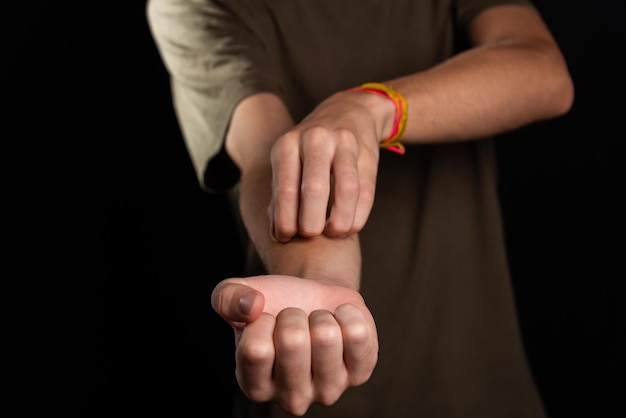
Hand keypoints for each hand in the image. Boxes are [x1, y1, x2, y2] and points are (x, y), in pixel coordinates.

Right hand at [211, 275, 378, 415]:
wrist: (313, 296)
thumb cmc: (272, 302)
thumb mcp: (236, 293)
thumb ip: (228, 298)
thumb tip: (252, 306)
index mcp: (254, 387)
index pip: (256, 350)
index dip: (262, 320)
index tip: (267, 319)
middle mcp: (291, 399)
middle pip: (293, 341)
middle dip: (294, 315)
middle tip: (295, 320)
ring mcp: (328, 390)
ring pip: (326, 336)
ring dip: (320, 316)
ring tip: (316, 322)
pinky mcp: (361, 373)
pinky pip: (357, 333)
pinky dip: (347, 313)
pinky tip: (338, 322)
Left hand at [269, 91, 392, 241]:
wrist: (348, 112)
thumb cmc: (309, 149)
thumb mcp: (289, 161)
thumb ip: (281, 195)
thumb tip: (277, 234)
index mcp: (288, 144)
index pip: (286, 188)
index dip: (285, 219)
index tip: (286, 237)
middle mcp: (316, 140)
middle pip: (315, 190)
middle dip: (311, 223)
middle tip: (310, 236)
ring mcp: (345, 144)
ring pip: (346, 190)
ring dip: (339, 222)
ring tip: (333, 234)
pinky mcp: (369, 154)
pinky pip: (366, 192)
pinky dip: (358, 216)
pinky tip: (349, 227)